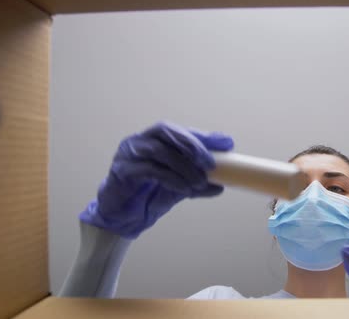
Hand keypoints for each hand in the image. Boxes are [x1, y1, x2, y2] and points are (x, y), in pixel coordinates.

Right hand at [79, 122, 233, 238]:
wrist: (123, 218)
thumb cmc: (148, 197)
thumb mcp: (178, 188)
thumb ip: (196, 184)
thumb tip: (221, 185)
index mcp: (154, 140)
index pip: (181, 131)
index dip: (204, 136)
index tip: (227, 144)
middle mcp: (139, 141)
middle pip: (166, 131)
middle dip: (192, 144)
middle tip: (210, 163)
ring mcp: (128, 154)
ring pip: (158, 150)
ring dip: (183, 165)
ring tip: (199, 181)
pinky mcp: (121, 170)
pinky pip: (149, 170)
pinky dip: (171, 178)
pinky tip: (185, 188)